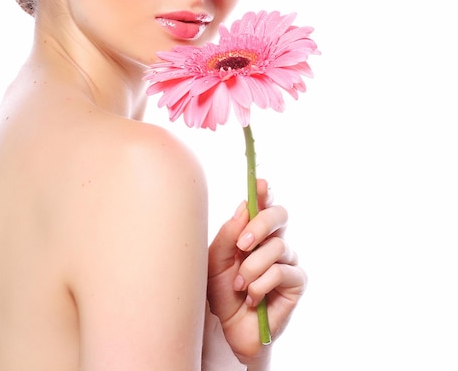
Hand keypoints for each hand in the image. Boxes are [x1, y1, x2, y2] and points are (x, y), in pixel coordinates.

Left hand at [207, 179, 305, 367]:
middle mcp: (274, 240)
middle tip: (242, 243)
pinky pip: (281, 272)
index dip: (264, 191)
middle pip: (280, 214)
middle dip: (261, 223)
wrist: (229, 329)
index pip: (264, 203)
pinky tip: (252, 298)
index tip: (260, 184)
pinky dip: (260, 285)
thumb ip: (229, 234)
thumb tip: (243, 209)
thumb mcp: (216, 260)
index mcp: (254, 230)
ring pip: (276, 247)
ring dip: (252, 268)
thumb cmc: (222, 290)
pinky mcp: (296, 282)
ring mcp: (287, 260)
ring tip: (239, 285)